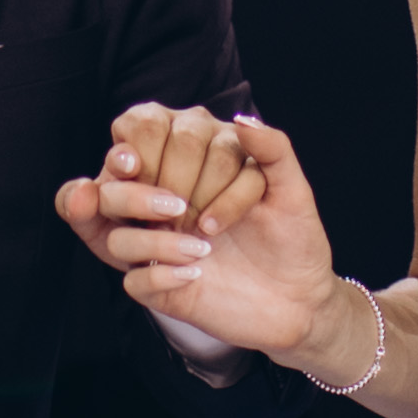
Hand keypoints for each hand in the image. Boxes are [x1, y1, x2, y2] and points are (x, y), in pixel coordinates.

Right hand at [56, 106, 340, 361]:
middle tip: (206, 215)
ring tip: (205, 247)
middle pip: (122, 177)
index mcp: (185, 157)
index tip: (171, 158)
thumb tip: (244, 121)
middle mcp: (159, 196)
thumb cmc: (291, 236)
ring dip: (160, 237)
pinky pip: (135, 281)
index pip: (139, 127)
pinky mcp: (158, 286)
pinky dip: (163, 275)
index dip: (146, 140)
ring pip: (117, 235)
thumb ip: (273, 149)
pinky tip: (195, 273)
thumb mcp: (292, 190)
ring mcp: (153, 242)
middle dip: (171, 188)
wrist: (300, 297)